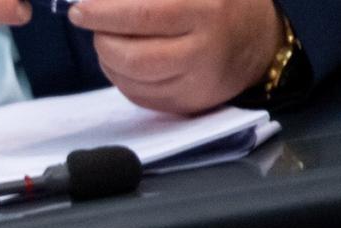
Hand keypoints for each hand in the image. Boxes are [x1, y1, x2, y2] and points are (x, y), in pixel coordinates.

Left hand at [70, 0, 282, 113]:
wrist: (260, 42)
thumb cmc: (221, 4)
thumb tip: (101, 0)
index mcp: (207, 10)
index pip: (143, 14)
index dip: (104, 13)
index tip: (80, 9)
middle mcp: (203, 51)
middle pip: (132, 56)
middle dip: (101, 39)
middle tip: (91, 23)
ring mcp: (195, 84)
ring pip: (130, 79)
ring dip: (106, 58)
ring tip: (108, 38)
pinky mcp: (186, 105)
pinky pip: (137, 95)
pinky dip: (119, 76)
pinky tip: (122, 59)